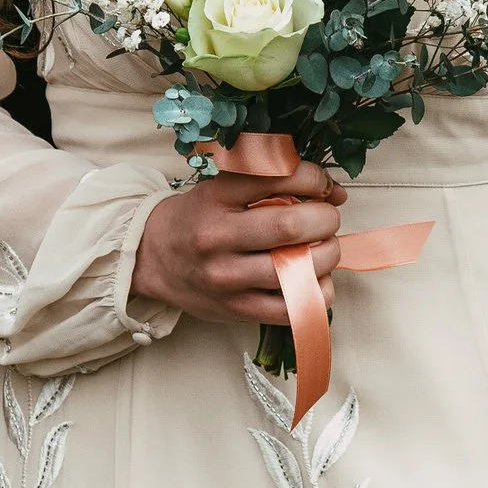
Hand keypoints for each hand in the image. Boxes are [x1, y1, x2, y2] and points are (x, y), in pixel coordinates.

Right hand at [130, 158, 347, 329]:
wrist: (153, 258)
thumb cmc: (198, 218)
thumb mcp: (221, 186)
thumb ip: (271, 180)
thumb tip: (334, 191)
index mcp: (215, 198)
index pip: (278, 178)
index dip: (314, 179)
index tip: (321, 186)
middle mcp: (218, 238)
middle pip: (291, 226)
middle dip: (325, 219)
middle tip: (326, 218)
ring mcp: (227, 278)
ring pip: (298, 269)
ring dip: (327, 255)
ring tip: (322, 247)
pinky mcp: (237, 309)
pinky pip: (294, 308)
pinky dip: (318, 292)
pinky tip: (313, 278)